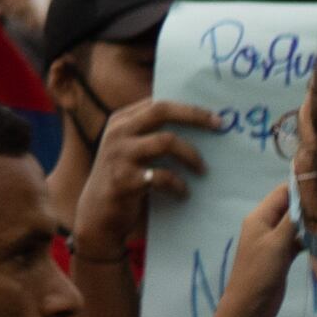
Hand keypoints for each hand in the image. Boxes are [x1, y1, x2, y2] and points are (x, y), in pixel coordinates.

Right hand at [71, 96, 209, 262]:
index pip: (158, 103)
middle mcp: (117, 132)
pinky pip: (162, 176)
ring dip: (191, 156)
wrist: (97, 213)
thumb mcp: (130, 149)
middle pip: (161, 111)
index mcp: (121, 121)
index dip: (189, 108)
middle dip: (194, 116)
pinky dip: (179, 185)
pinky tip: (183, 193)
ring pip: (166, 141)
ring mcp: (119, 155)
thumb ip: (150, 133)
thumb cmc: (124, 178)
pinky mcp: (124, 179)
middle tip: (219, 127)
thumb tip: (197, 125)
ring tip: (203, 171)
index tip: (216, 117)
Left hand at [198, 184, 302, 316]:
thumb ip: (291, 221)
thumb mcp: (276, 243)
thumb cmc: (259, 271)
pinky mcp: (283, 255)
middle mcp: (266, 225)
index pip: (282, 193)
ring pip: (296, 224)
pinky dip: (311, 237)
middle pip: (290, 207)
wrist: (251, 305)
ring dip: (313, 221)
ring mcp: (275, 241)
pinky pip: (299, 240)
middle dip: (310, 203)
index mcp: (259, 217)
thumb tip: (306, 198)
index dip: (301, 186)